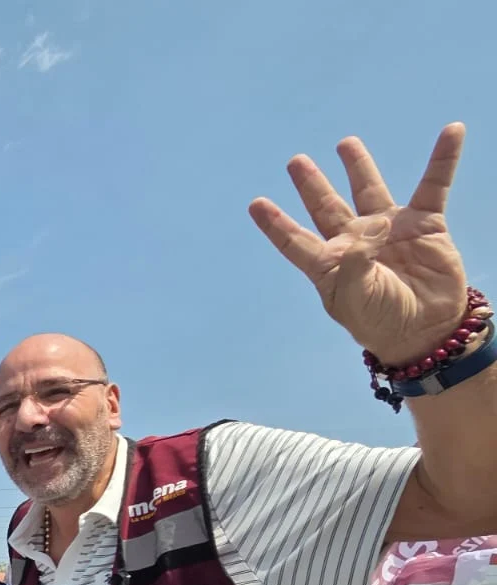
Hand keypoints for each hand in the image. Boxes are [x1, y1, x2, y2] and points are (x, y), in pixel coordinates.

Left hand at [250, 123, 469, 365]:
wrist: (425, 330)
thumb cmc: (380, 320)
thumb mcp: (354, 298)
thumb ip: (355, 261)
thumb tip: (375, 225)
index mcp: (329, 264)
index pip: (295, 240)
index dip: (276, 224)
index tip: (256, 204)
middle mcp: (355, 242)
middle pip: (327, 207)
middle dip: (311, 185)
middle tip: (295, 162)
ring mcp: (388, 230)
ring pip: (368, 190)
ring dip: (358, 166)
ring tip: (345, 143)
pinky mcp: (424, 224)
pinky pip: (434, 185)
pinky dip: (443, 159)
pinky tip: (452, 132)